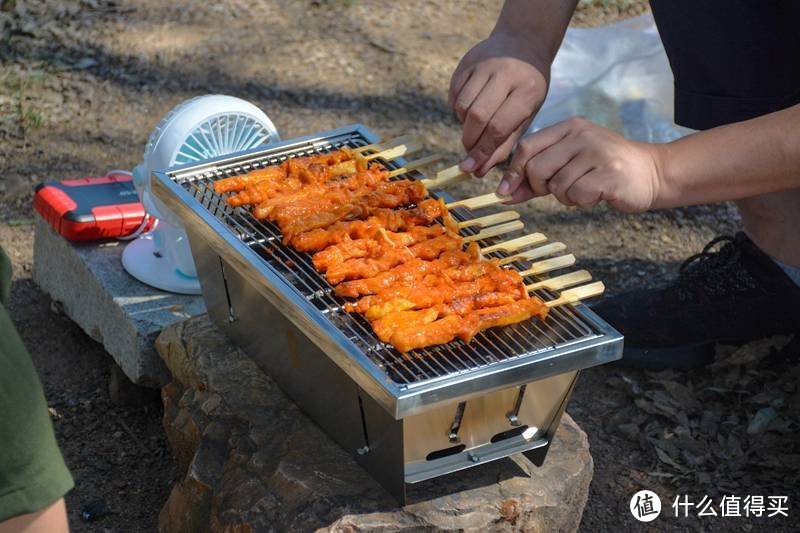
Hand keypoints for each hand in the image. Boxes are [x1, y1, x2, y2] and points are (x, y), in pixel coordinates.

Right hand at [449, 32, 548, 176]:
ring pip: (462, 106)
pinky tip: (471, 108)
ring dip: (464, 124)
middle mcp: (504, 74)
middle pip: (477, 117)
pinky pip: (455, 94)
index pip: (498, 127)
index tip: (471, 168)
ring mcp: (484, 65)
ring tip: (474, 127)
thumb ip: (504, 144)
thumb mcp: (527, 115)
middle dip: (470, 141)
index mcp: (526, 90)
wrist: (524, 42)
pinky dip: (458, 108)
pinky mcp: (467, 61)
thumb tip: (479, 170)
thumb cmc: (528, 88)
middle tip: (470, 151)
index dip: (483, 150)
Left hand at [497, 118, 662, 212]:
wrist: (652, 173)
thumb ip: (536, 177)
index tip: (505, 191)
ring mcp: (597, 152)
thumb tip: (504, 194)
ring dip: (565, 196)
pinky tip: (596, 194)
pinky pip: (576, 195)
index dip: (513, 171)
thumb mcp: (568, 165)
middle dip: (540, 187)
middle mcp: (582, 135)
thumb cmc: (604, 170)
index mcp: (569, 127)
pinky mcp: (610, 173)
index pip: (526, 146)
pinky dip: (580, 201)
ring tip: (584, 188)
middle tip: (559, 188)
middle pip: (536, 168)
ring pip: (556, 186)